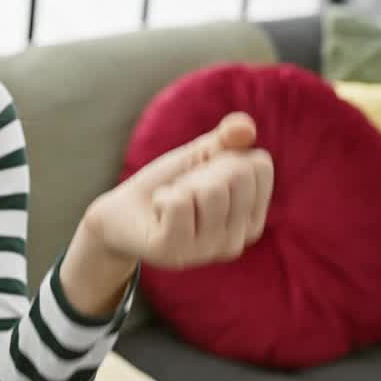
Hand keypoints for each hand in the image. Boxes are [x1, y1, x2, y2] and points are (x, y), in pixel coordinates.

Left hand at [84, 112, 274, 269]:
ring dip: (180, 185)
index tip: (203, 175)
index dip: (222, 158)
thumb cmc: (167, 183)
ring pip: (210, 190)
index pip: (258, 165)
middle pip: (237, 175)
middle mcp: (238, 240)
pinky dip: (161, 197)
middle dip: (201, 170)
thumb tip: (245, 127)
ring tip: (170, 201)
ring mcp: (208, 251)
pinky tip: (157, 214)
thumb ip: (227, 138)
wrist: (122, 211)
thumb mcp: (200, 155)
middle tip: (182, 188)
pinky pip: (177, 204)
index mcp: (253, 217)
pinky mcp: (176, 253)